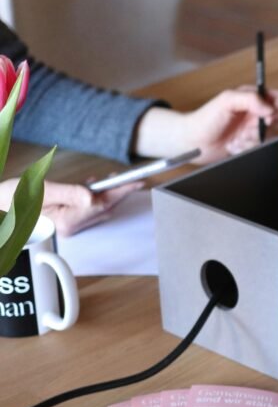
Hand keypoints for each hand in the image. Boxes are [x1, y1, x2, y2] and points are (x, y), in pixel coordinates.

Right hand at [0, 179, 142, 236]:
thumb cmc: (13, 198)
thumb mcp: (41, 189)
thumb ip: (69, 192)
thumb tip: (92, 196)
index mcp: (66, 221)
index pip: (101, 205)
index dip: (121, 192)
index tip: (136, 182)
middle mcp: (71, 227)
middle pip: (104, 208)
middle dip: (119, 192)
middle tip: (132, 179)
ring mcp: (69, 226)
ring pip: (98, 209)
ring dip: (108, 194)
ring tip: (113, 179)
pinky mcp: (67, 221)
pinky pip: (88, 209)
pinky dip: (95, 197)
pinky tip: (94, 186)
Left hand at [133, 86, 277, 163]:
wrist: (194, 142)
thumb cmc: (205, 119)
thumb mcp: (226, 100)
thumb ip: (250, 99)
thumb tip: (270, 108)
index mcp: (252, 98)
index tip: (267, 118)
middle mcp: (255, 113)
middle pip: (277, 121)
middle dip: (261, 129)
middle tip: (246, 130)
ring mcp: (254, 129)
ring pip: (270, 137)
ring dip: (252, 140)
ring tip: (237, 138)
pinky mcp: (251, 144)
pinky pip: (261, 148)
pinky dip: (247, 148)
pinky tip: (235, 145)